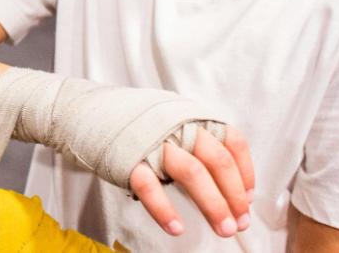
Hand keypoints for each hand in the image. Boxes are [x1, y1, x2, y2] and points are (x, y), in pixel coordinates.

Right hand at [129, 126, 254, 237]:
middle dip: (233, 195)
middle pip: (217, 160)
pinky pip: (150, 187)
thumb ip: (198, 140)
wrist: (89, 111)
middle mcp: (177, 126)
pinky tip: (176, 227)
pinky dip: (165, 210)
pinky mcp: (129, 159)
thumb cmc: (136, 123)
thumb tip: (230, 182)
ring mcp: (153, 142)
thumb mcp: (173, 120)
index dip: (245, 172)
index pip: (231, 141)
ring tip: (222, 228)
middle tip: (240, 221)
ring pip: (191, 172)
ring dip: (212, 204)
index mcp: (191, 116)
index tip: (248, 198)